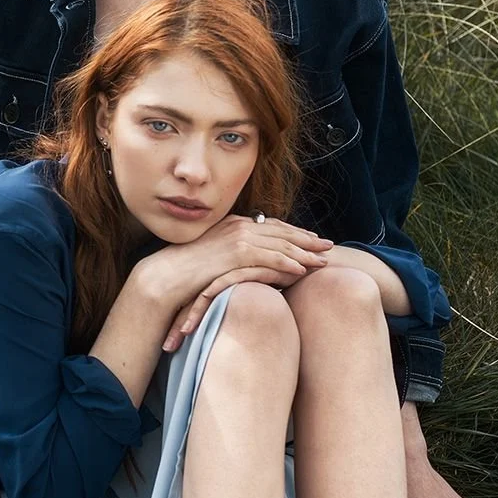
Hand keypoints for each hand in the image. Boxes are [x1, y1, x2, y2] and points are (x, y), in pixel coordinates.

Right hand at [130, 213, 331, 352]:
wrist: (169, 275)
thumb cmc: (187, 270)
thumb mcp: (214, 254)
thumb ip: (233, 250)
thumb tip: (251, 258)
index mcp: (233, 223)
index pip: (272, 226)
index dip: (295, 232)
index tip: (311, 238)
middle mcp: (238, 226)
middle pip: (282, 232)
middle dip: (307, 239)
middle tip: (327, 246)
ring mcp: (238, 238)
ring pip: (282, 244)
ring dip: (305, 252)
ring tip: (323, 261)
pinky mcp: (238, 253)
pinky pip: (272, 258)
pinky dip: (290, 263)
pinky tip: (303, 270)